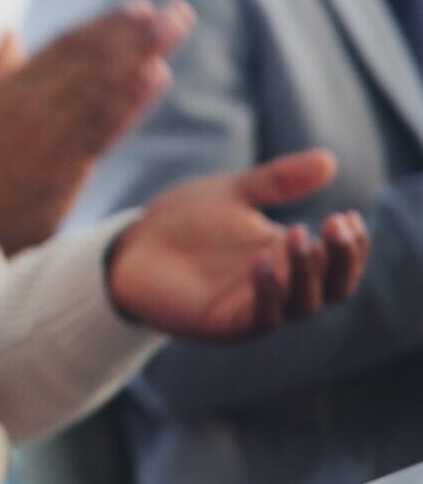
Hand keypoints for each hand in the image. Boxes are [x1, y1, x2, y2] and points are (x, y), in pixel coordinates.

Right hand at [0, 0, 193, 254]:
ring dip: (142, 55)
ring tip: (175, 30)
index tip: (139, 7)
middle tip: (174, 11)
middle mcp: (32, 105)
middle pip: (92, 61)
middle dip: (135, 35)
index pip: (66, 49)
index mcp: (11, 90)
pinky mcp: (64, 166)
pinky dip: (131, 99)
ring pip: (102, 85)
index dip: (104, 26)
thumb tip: (11, 32)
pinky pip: (102, 126)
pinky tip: (157, 75)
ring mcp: (49, 134)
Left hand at [106, 149, 370, 341]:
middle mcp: (280, 287)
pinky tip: (261, 260)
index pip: (337, 264)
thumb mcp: (233, 192)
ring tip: (300, 234)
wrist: (131, 244)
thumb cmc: (183, 220)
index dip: (351, 247)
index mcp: (287, 258)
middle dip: (341, 260)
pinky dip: (267, 290)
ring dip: (306, 272)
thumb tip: (328, 160)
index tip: (349, 217)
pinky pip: (260, 316)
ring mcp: (254, 307)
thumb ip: (278, 180)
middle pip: (332, 288)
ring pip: (302, 304)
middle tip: (336, 225)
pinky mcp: (226, 323)